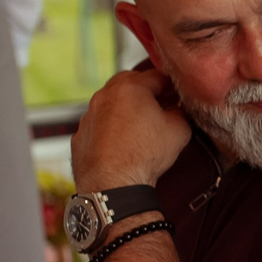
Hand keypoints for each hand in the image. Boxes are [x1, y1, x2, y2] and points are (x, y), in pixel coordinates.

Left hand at [72, 64, 190, 190]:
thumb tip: (178, 109)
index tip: (179, 97)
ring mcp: (89, 115)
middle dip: (146, 92)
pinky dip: (110, 129)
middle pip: (130, 83)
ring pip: (111, 103)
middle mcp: (105, 95)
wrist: (113, 185)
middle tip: (160, 108)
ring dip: (126, 109)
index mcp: (130, 87)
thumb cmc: (145, 155)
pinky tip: (122, 143)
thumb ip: (181, 112)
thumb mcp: (179, 129)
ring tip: (140, 128)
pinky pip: (99, 125)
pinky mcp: (80, 134)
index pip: (158, 76)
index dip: (172, 87)